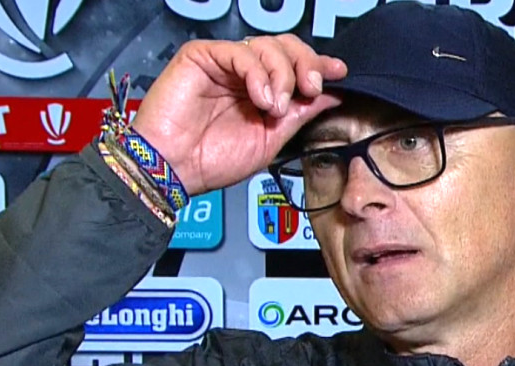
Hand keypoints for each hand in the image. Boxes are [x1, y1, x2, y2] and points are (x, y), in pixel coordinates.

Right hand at [131, 34, 346, 195]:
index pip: (294, 66)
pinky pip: (241, 53)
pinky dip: (258, 74)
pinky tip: (260, 98)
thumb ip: (299, 114)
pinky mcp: (202, 56)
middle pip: (286, 48)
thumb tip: (330, 96)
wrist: (175, 169)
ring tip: (274, 107)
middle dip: (306, 65)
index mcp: (260, 92)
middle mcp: (245, 75)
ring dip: (282, 75)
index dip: (317, 65)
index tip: (338, 72)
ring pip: (268, 46)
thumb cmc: (213, 160)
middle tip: (310, 88)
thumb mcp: (270, 139)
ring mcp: (224, 64)